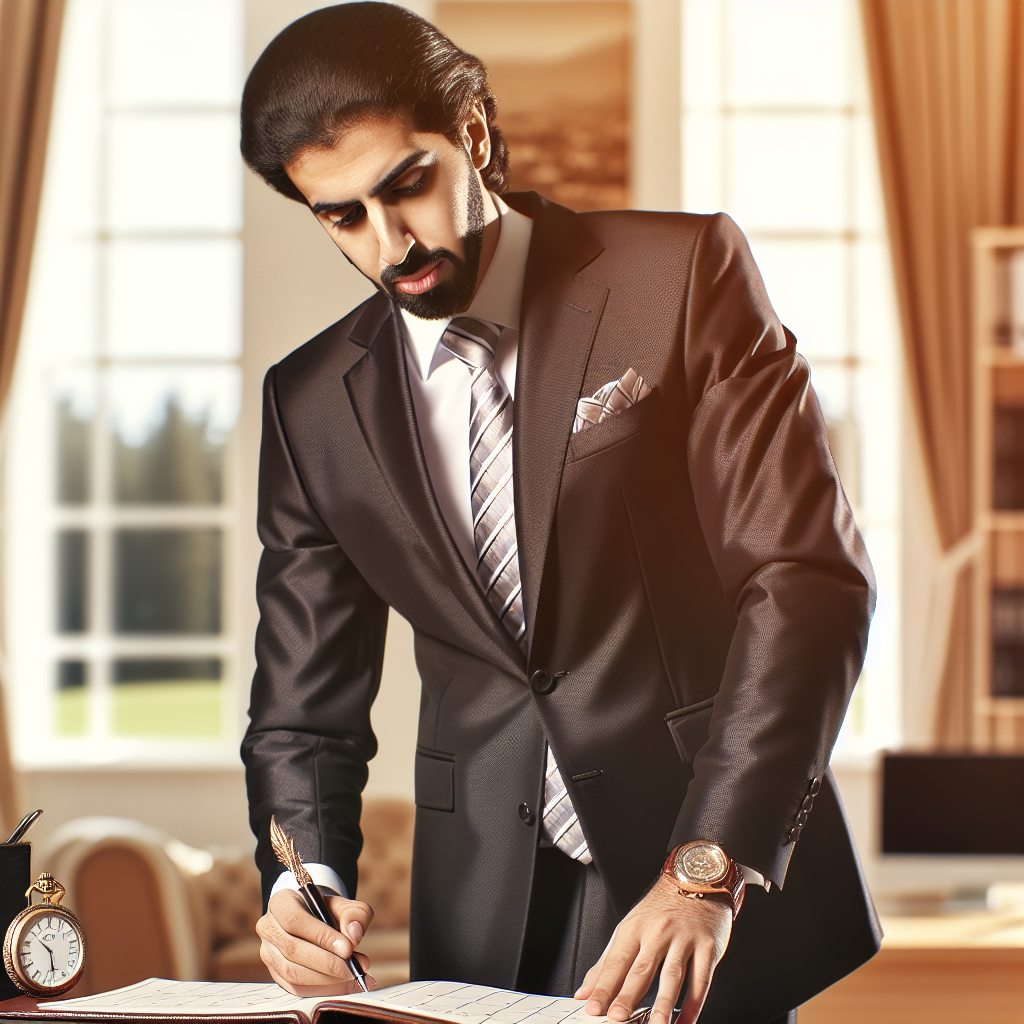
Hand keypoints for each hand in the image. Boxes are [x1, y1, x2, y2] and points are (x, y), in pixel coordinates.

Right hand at [256, 889, 375, 995]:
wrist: (316, 918)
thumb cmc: (329, 910)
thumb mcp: (345, 904)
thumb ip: (354, 914)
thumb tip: (353, 935)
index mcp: (280, 902)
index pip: (295, 920)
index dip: (321, 936)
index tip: (347, 948)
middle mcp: (268, 927)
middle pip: (292, 950)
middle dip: (326, 962)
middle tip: (353, 968)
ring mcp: (268, 953)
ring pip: (292, 972)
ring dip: (325, 978)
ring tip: (351, 975)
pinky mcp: (275, 973)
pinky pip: (295, 987)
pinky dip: (320, 989)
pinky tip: (341, 985)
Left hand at [575, 876, 732, 1023]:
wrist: (696, 878)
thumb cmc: (662, 906)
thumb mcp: (631, 925)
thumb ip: (608, 961)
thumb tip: (586, 990)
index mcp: (634, 927)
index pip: (615, 962)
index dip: (603, 987)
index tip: (591, 1007)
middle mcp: (658, 932)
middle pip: (641, 969)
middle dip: (628, 996)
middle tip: (617, 1018)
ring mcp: (684, 939)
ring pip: (672, 975)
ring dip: (664, 1004)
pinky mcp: (707, 946)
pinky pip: (701, 979)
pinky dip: (695, 1003)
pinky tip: (686, 1021)